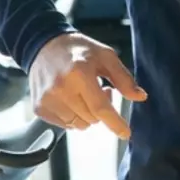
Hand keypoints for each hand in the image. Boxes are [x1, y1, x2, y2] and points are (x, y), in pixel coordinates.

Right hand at [29, 32, 146, 138]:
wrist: (45, 46)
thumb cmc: (79, 51)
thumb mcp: (106, 57)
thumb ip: (124, 78)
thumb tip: (140, 97)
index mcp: (79, 74)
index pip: (100, 107)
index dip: (115, 122)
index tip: (126, 134)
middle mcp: (60, 89)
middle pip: (92, 118)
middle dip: (102, 109)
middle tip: (101, 90)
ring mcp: (47, 100)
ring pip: (80, 124)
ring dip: (88, 114)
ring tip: (85, 94)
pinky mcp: (39, 108)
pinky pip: (66, 125)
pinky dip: (74, 116)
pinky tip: (72, 99)